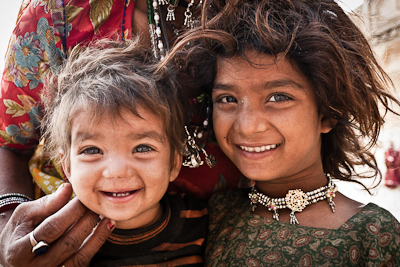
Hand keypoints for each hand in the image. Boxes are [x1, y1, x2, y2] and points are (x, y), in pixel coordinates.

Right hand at [0, 183, 114, 266]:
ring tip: (107, 217)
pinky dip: (97, 244)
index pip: (51, 229)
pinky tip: (107, 228)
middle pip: (68, 243)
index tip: (82, 198)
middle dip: (86, 221)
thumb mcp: (24, 216)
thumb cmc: (21, 232)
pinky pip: (84, 262)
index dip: (70, 212)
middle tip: (95, 205)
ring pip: (79, 257)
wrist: (15, 258)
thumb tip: (67, 188)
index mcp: (20, 251)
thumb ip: (46, 204)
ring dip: (97, 236)